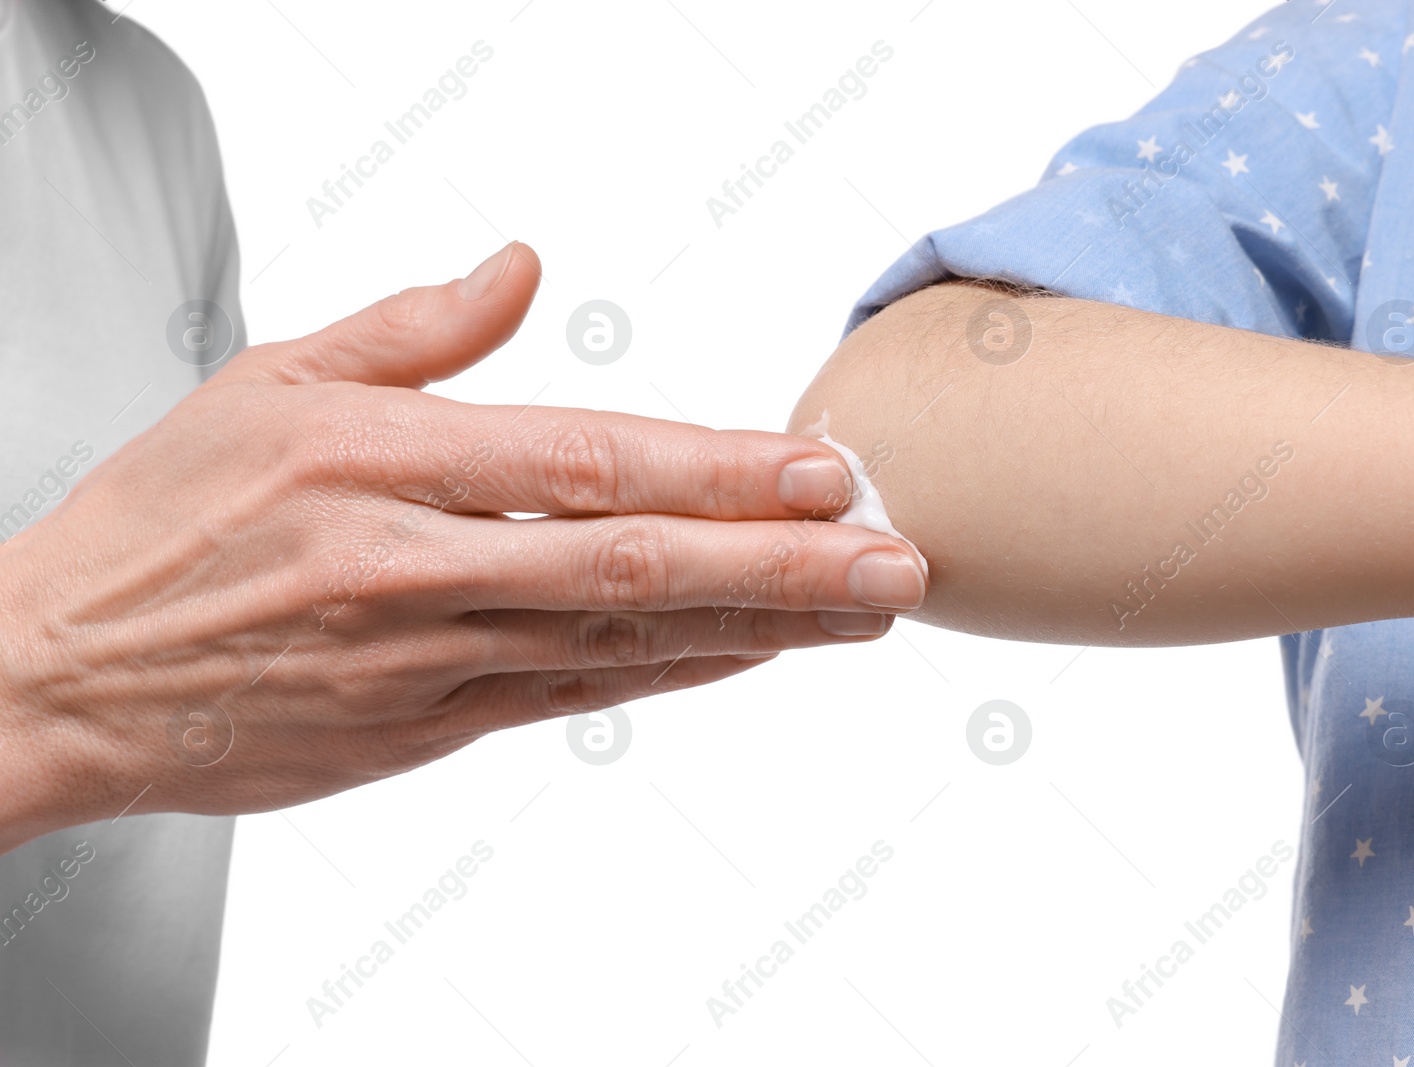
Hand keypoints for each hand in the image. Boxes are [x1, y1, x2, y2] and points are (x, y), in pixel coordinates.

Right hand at [0, 243, 926, 850]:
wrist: (62, 677)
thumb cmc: (162, 522)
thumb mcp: (267, 382)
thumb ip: (412, 329)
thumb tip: (522, 265)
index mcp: (377, 463)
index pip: (584, 462)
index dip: (713, 469)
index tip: (819, 469)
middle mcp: (414, 568)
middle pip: (632, 562)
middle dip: (779, 565)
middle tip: (893, 560)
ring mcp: (426, 662)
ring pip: (620, 642)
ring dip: (754, 626)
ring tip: (860, 612)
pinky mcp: (423, 729)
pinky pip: (572, 699)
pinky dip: (669, 675)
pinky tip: (746, 656)